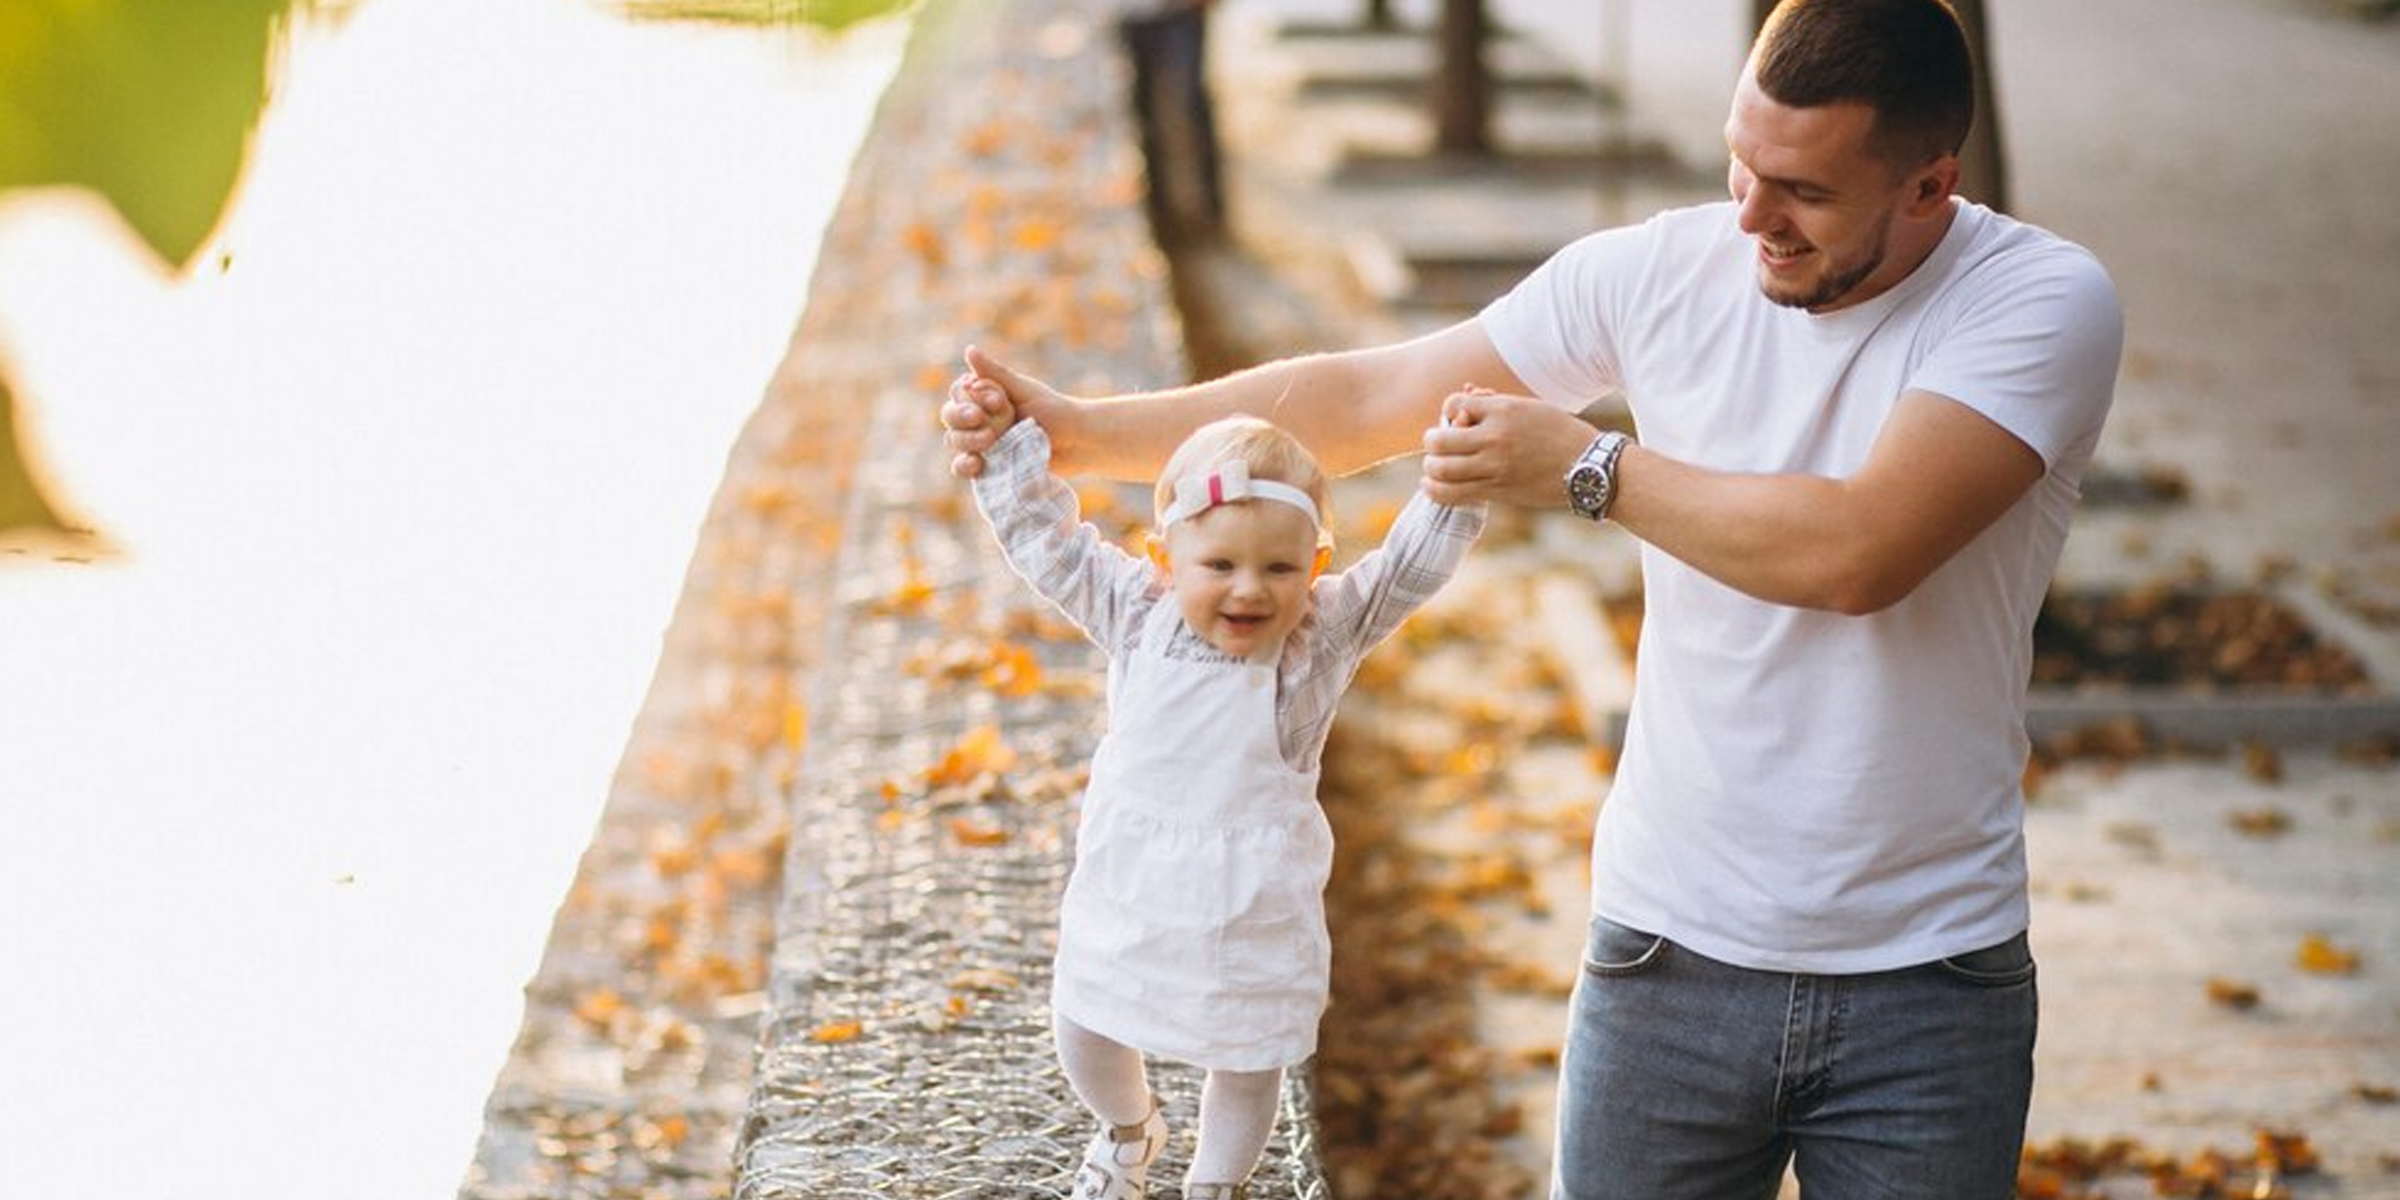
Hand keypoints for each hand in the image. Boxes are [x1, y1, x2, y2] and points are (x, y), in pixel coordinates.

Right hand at [942, 345, 1062, 477]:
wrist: (1079, 444)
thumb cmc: (1056, 412)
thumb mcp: (1025, 391)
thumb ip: (995, 374)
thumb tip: (969, 350)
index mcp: (985, 395)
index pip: (958, 393)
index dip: (970, 399)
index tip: (998, 402)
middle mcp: (979, 417)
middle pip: (950, 416)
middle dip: (961, 418)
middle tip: (982, 422)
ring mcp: (982, 442)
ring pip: (954, 440)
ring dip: (966, 440)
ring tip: (990, 441)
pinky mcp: (988, 467)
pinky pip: (963, 467)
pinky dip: (964, 465)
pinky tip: (976, 464)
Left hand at [1420, 388, 1597, 507]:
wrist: (1588, 467)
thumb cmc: (1559, 433)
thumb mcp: (1529, 407)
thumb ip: (1495, 402)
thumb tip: (1468, 393)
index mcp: (1503, 409)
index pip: (1453, 404)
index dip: (1448, 410)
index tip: (1454, 419)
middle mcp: (1495, 437)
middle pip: (1439, 440)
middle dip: (1432, 441)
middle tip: (1436, 445)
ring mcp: (1495, 467)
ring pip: (1441, 470)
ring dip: (1431, 468)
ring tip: (1432, 468)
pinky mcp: (1498, 491)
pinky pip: (1454, 494)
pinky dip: (1436, 490)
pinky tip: (1431, 485)